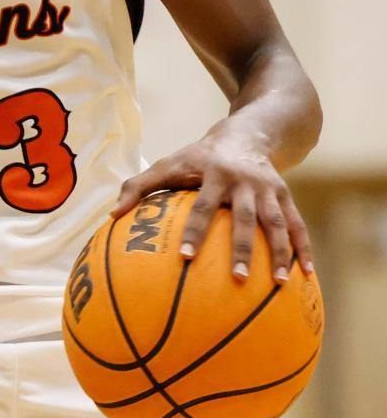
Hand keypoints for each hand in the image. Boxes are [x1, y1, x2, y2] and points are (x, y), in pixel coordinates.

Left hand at [111, 132, 313, 282]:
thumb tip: (111, 216)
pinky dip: (303, 249)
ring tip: (278, 284)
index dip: (194, 231)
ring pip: (276, 224)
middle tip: (236, 279)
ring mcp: (269, 190)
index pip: (203, 207)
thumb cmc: (198, 157)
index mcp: (215, 175)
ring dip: (280, 253)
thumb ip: (139, 186)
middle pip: (245, 219)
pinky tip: (306, 275)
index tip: (184, 257)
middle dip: (241, 249)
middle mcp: (245, 182)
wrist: (248, 133)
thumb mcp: (169, 163)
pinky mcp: (287, 196)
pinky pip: (298, 225)